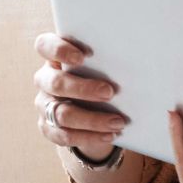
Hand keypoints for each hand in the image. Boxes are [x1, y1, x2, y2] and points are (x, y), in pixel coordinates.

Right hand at [33, 32, 126, 160]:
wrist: (91, 107)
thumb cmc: (98, 76)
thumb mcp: (100, 65)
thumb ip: (107, 60)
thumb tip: (138, 58)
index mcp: (54, 57)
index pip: (44, 46)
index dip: (59, 50)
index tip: (82, 57)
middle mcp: (45, 80)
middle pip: (55, 83)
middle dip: (83, 89)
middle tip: (110, 92)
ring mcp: (44, 105)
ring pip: (61, 114)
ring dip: (92, 119)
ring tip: (118, 122)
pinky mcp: (48, 128)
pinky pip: (65, 136)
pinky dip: (90, 137)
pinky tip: (110, 135)